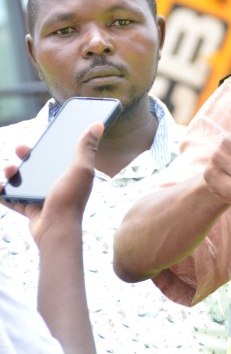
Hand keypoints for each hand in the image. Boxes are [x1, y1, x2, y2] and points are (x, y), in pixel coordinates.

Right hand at [2, 123, 102, 245]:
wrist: (56, 229)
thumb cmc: (70, 198)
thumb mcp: (80, 168)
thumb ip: (86, 147)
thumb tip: (98, 124)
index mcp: (71, 173)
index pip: (61, 154)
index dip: (51, 144)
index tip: (42, 134)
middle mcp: (58, 183)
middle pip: (39, 165)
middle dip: (27, 156)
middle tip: (20, 149)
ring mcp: (43, 196)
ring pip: (24, 181)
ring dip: (13, 173)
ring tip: (8, 169)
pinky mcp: (30, 208)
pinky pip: (13, 198)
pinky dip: (3, 193)